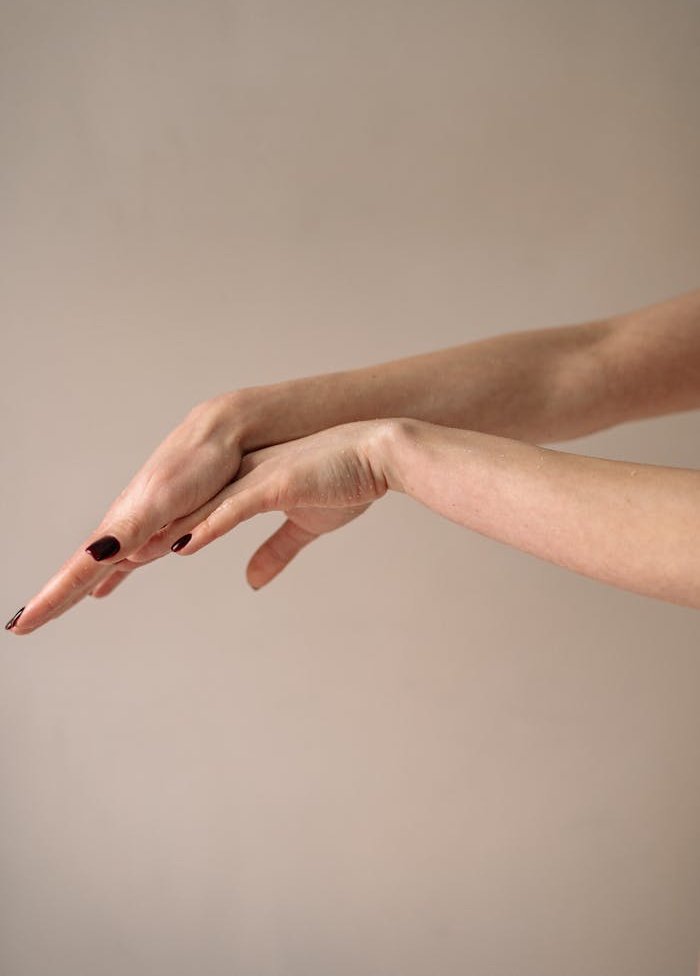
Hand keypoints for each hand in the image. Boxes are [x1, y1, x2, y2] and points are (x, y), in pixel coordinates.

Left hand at [8, 415, 393, 634]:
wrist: (379, 452)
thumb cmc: (343, 484)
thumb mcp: (304, 528)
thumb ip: (274, 552)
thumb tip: (251, 581)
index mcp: (226, 499)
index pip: (165, 534)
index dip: (127, 562)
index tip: (92, 589)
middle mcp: (224, 489)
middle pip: (158, 527)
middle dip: (110, 563)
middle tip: (74, 592)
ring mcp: (246, 484)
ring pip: (185, 518)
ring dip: (146, 546)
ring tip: (106, 572)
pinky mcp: (274, 484)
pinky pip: (233, 508)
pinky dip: (206, 528)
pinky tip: (180, 547)